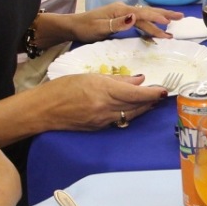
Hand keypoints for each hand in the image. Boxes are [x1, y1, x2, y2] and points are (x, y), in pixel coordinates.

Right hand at [32, 73, 167, 130]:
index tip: (164, 90)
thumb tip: (139, 80)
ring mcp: (103, 121)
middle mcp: (106, 108)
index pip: (136, 94)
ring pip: (131, 115)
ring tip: (152, 101)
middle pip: (137, 106)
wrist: (43, 110)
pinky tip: (133, 108)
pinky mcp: (99, 128)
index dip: (153, 93)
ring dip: (143, 108)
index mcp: (103, 91)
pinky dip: (130, 113)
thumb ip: (116, 79)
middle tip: (161, 94)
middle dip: (151, 101)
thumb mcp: (89, 77)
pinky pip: (120, 120)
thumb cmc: (62, 88)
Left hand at [69, 2, 179, 41]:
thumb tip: (135, 17)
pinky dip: (151, 23)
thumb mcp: (99, 27)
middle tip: (181, 17)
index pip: (143, 13)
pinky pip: (140, 19)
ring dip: (160, 19)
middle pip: (148, 11)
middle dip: (165, 14)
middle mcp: (124, 9)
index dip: (157, 18)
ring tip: (174, 22)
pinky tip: (156, 27)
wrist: (73, 26)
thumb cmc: (85, 28)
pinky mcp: (121, 18)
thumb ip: (118, 23)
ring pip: (145, 15)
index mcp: (121, 10)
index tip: (170, 24)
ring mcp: (123, 13)